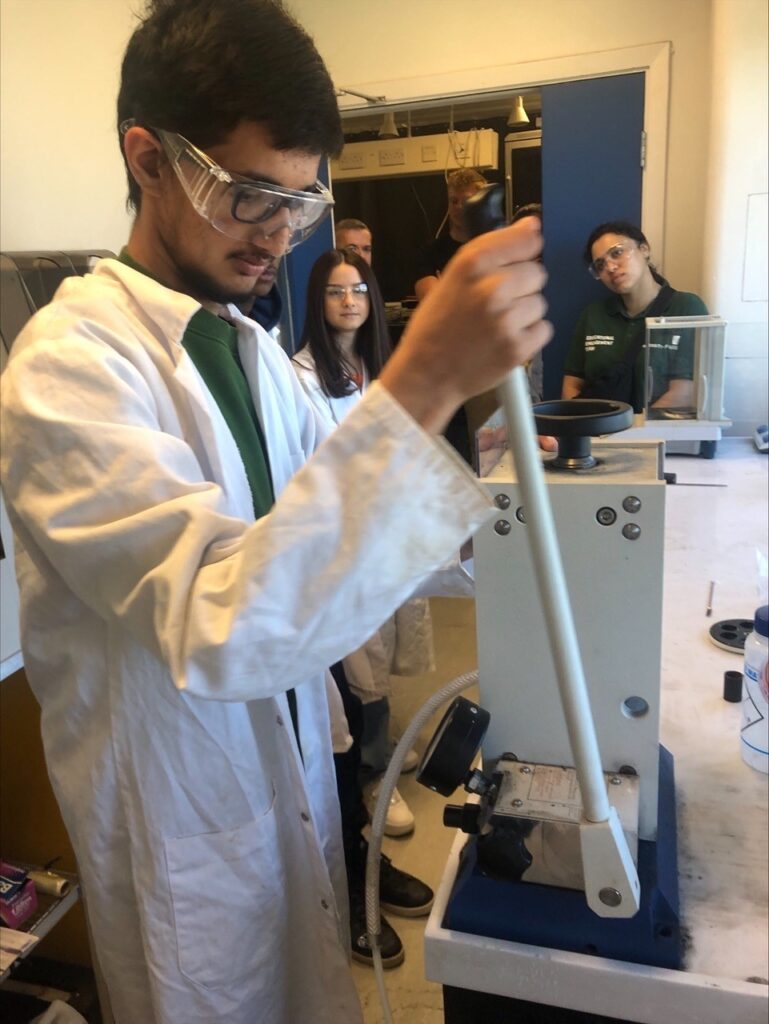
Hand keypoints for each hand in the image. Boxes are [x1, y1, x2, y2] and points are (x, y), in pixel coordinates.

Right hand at [380, 218, 551, 433]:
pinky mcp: (518, 347)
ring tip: (499, 325)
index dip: (527, 247)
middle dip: (523, 285)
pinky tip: (506, 340)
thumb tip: (533, 227)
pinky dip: (530, 336)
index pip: (525, 239)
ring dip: (525, 313)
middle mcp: (493, 287)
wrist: (426, 376)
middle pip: (537, 272)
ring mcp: (507, 319)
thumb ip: (490, 253)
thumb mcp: (450, 280)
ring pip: (540, 302)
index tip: (520, 257)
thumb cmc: (435, 327)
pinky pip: (544, 329)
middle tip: (498, 304)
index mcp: (472, 264)